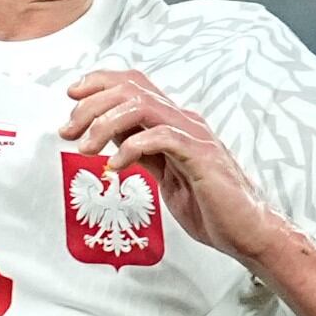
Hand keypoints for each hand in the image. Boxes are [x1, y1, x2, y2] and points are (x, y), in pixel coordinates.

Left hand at [66, 70, 289, 269]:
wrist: (248, 232)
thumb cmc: (212, 208)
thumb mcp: (165, 175)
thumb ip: (143, 153)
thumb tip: (112, 138)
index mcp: (175, 122)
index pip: (134, 84)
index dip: (99, 83)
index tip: (71, 99)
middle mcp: (184, 120)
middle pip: (130, 88)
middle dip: (90, 104)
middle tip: (67, 129)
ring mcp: (194, 136)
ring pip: (140, 106)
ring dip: (104, 123)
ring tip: (85, 147)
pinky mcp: (200, 156)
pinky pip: (159, 137)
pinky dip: (130, 148)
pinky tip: (115, 167)